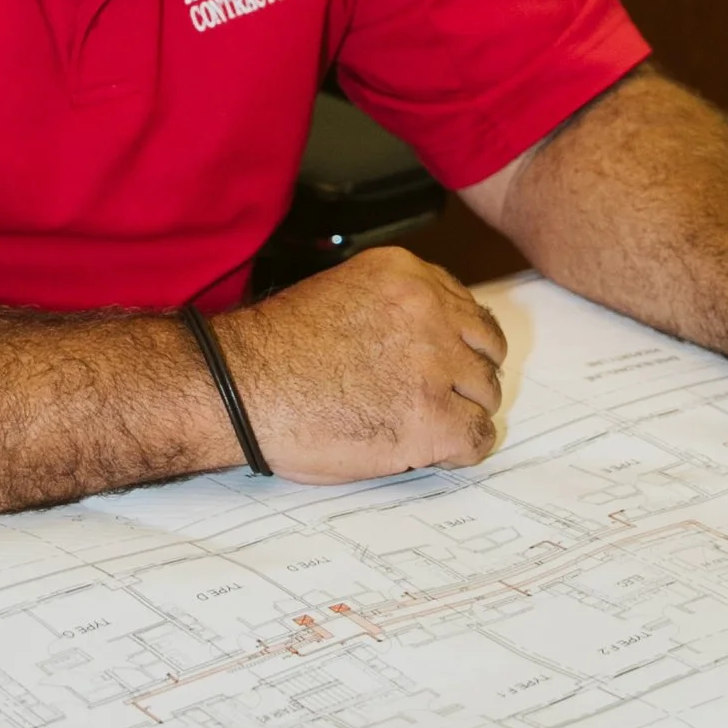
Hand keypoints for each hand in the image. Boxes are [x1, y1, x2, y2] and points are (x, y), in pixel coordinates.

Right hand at [217, 246, 506, 482]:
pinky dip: (462, 450)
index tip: (443, 365)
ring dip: (463, 413)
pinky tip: (435, 452)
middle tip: (439, 399)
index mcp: (406, 276)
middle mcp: (430, 312)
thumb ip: (391, 308)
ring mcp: (435, 365)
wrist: (240, 388)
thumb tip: (424, 340)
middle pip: (486, 348)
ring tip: (427, 428)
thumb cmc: (273, 352)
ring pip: (487, 394)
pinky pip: (478, 437)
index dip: (456, 344)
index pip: (467, 309)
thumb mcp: (340, 294)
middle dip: (466, 376)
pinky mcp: (433, 418)